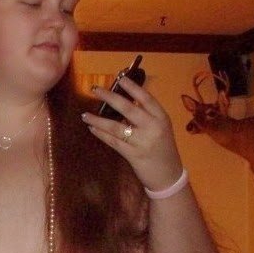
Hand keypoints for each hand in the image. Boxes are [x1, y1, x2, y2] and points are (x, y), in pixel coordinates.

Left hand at [82, 76, 185, 193]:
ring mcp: (142, 142)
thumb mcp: (161, 128)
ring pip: (116, 127)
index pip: (146, 98)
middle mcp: (153, 127)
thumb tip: (123, 102)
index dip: (132, 87)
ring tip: (85, 115)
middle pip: (128, 109)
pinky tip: (92, 129)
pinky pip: (113, 142)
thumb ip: (146, 116)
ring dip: (98, 120)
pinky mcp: (133, 155)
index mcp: (161, 117)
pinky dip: (101, 134)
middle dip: (110, 98)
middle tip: (95, 90)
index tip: (119, 78)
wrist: (168, 175)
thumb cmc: (163, 149)